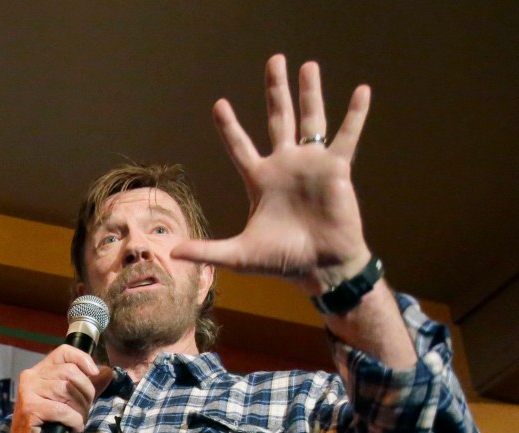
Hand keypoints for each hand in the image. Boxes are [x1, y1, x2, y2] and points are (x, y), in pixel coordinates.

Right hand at [3, 346, 111, 432]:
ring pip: (67, 390)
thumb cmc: (47, 426)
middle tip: (85, 409)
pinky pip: (62, 410)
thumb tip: (107, 371)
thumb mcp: (68, 402)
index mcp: (39, 371)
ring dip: (80, 409)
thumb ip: (85, 386)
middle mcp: (31, 377)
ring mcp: (28, 392)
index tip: (94, 373)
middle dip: (86, 392)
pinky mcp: (30, 409)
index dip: (82, 358)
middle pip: (70, 372)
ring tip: (78, 421)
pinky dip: (74, 421)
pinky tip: (73, 428)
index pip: (63, 352)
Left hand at [173, 54, 373, 294]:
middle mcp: (284, 166)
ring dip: (310, 92)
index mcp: (259, 180)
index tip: (219, 104)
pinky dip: (355, 115)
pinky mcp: (336, 169)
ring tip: (308, 65)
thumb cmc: (282, 262)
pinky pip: (346, 136)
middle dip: (274, 90)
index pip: (239, 146)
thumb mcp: (238, 255)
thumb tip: (173, 253)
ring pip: (310, 119)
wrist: (320, 268)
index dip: (229, 127)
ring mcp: (310, 165)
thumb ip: (207, 250)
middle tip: (273, 61)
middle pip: (278, 118)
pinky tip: (362, 91)